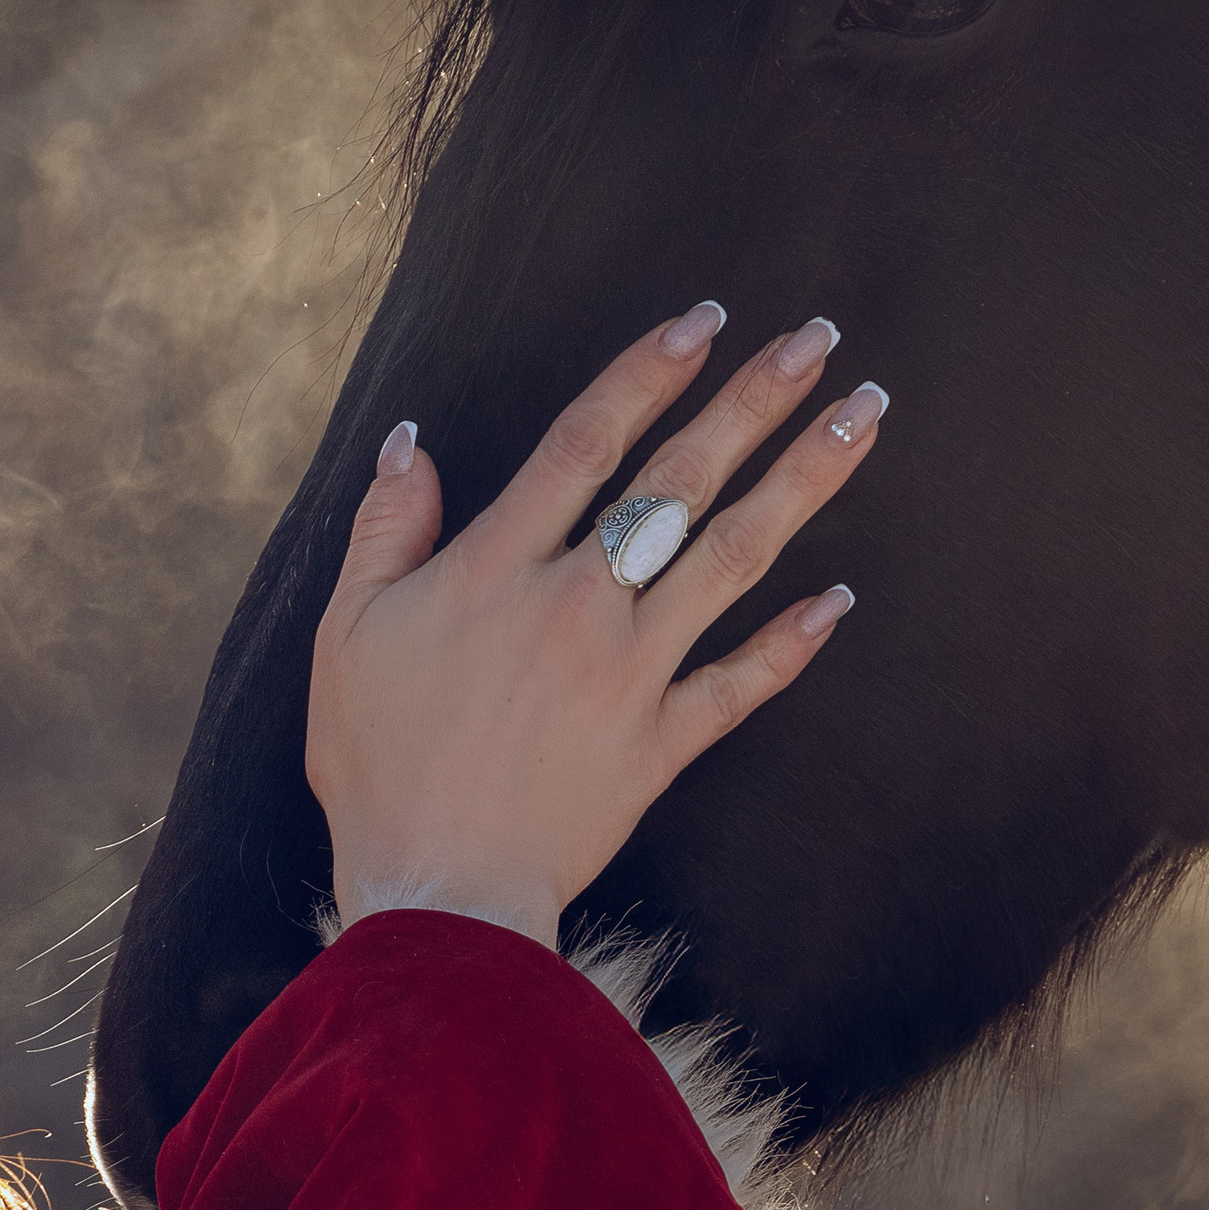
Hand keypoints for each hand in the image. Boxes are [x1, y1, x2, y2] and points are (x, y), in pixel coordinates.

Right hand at [305, 305, 883, 949]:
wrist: (437, 888)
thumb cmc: (379, 765)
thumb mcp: (345, 635)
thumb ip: (385, 531)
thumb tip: (410, 444)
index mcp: (497, 569)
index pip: (586, 442)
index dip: (647, 372)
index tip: (703, 320)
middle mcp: (579, 604)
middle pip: (681, 480)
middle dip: (754, 401)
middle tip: (819, 338)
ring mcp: (631, 673)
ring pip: (734, 558)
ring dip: (804, 481)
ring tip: (863, 417)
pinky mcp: (660, 744)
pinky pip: (741, 683)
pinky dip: (792, 642)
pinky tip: (840, 597)